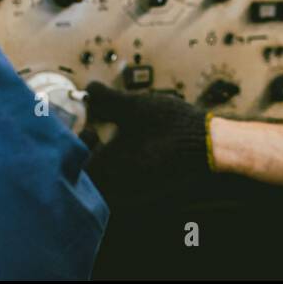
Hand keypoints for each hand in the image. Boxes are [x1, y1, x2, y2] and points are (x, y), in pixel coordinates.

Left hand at [81, 83, 210, 206]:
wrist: (208, 146)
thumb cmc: (169, 126)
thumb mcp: (133, 105)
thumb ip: (105, 97)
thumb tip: (89, 89)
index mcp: (106, 168)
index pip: (74, 165)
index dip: (76, 145)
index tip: (90, 128)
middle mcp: (115, 188)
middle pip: (89, 176)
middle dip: (89, 154)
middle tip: (99, 133)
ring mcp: (132, 194)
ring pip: (107, 182)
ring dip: (106, 162)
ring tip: (116, 140)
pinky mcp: (146, 192)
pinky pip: (124, 185)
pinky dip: (122, 169)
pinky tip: (136, 150)